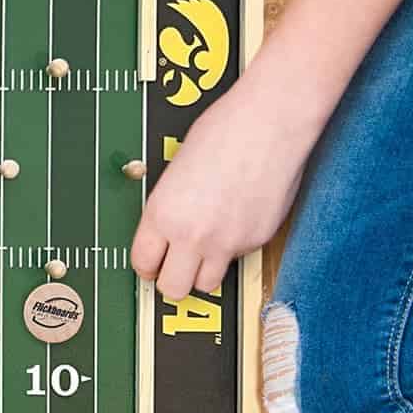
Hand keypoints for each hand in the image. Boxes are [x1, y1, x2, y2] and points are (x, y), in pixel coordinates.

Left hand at [128, 86, 307, 303]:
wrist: (270, 122)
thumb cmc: (224, 130)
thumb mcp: (176, 169)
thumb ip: (170, 206)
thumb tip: (167, 228)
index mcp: (164, 212)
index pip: (143, 264)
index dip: (146, 265)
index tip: (151, 262)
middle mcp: (193, 234)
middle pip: (173, 289)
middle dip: (171, 279)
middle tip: (174, 264)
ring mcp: (228, 242)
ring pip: (208, 284)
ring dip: (203, 271)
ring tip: (206, 247)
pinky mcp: (258, 240)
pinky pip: (237, 258)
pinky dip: (233, 248)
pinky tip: (235, 219)